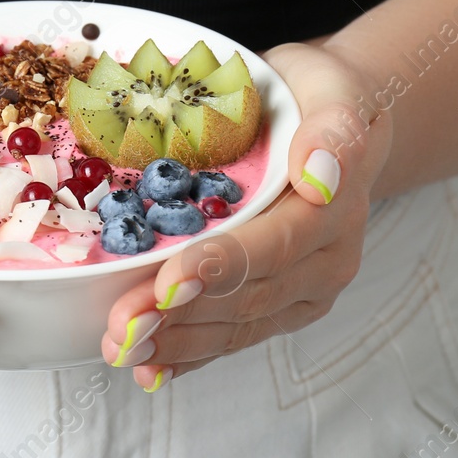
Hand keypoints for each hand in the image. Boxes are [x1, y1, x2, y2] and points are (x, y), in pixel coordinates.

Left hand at [99, 42, 391, 390]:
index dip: (221, 266)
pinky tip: (149, 368)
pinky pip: (233, 335)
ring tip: (120, 347)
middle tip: (122, 327)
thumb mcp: (332, 88)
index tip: (168, 282)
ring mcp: (304, 290)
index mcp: (336, 209)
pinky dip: (189, 355)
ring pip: (236, 325)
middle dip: (180, 315)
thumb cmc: (318, 96)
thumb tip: (321, 174)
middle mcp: (327, 260)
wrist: (331, 120)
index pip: (275, 244)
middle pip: (248, 295)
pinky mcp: (281, 306)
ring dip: (176, 341)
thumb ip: (333, 128)